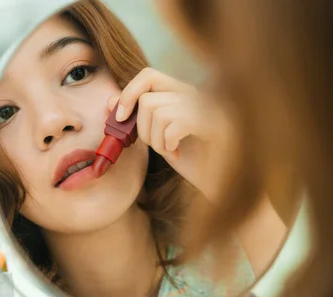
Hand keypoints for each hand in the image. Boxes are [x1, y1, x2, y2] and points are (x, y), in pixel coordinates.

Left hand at [109, 67, 236, 199]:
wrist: (221, 184)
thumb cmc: (192, 162)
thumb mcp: (159, 137)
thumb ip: (138, 118)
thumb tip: (110, 101)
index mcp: (183, 92)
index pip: (148, 75)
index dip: (128, 93)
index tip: (120, 119)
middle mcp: (196, 93)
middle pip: (148, 99)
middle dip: (142, 129)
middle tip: (157, 146)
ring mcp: (207, 105)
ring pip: (157, 112)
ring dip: (155, 140)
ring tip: (169, 151)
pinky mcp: (214, 122)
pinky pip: (173, 124)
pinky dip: (168, 143)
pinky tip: (177, 154)